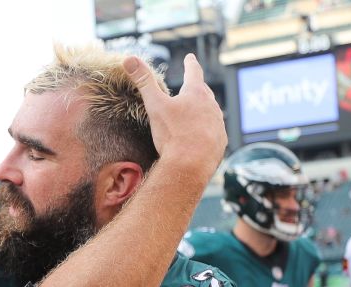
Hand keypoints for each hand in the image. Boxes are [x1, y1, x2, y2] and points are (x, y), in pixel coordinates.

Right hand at [125, 53, 226, 180]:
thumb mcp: (155, 105)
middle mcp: (211, 106)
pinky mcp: (221, 142)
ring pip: (212, 111)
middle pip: (205, 92)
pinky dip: (209, 129)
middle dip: (198, 87)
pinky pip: (216, 131)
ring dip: (205, 109)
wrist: (191, 165)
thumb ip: (144, 81)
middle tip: (195, 84)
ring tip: (200, 111)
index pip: (193, 72)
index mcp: (196, 94)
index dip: (190, 64)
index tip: (190, 57)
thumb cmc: (172, 134)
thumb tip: (129, 58)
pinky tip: (205, 134)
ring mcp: (218, 124)